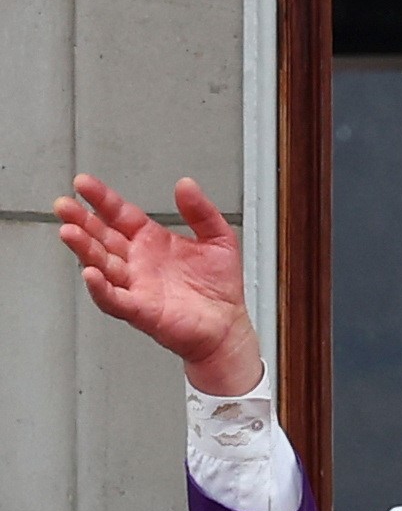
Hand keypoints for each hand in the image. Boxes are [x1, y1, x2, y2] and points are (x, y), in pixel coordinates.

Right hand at [55, 174, 262, 394]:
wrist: (228, 327)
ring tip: (70, 232)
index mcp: (151, 241)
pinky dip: (100, 288)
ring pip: (102, 264)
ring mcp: (136, 286)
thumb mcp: (219, 239)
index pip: (120, 215)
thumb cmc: (219, 287)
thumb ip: (202, 212)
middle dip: (82, 221)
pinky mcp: (141, 311)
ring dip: (84, 249)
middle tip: (64, 206)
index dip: (102, 199)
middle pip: (102, 237)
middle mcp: (137, 262)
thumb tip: (186, 184)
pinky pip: (114, 299)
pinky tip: (91, 273)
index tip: (83, 183)